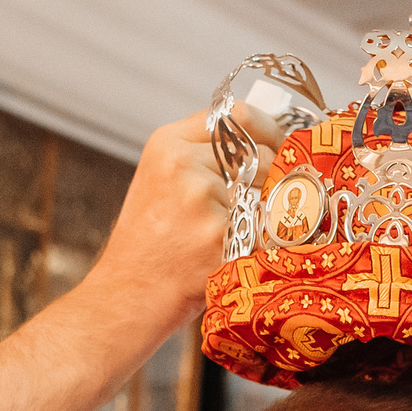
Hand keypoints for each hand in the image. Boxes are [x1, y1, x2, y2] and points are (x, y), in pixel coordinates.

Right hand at [88, 105, 279, 332]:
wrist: (130, 293)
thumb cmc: (150, 243)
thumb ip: (204, 155)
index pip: (237, 117)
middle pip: (261, 155)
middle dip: (274, 180)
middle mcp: (184, 164)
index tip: (281, 147)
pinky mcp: (221, 236)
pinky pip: (267, 230)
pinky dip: (264, 243)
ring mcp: (203, 200)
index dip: (268, 132)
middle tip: (271, 201)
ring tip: (244, 234)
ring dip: (269, 214)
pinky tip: (243, 254)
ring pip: (268, 194)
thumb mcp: (162, 180)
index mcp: (168, 144)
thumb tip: (266, 144)